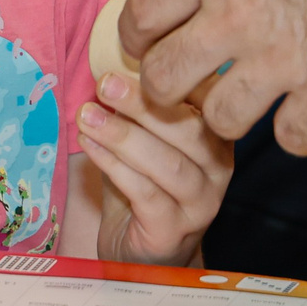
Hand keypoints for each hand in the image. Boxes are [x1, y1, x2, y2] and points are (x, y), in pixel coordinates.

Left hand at [78, 73, 232, 264]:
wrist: (141, 252)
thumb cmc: (142, 184)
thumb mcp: (143, 137)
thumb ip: (135, 106)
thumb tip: (107, 65)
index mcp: (216, 134)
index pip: (209, 97)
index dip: (176, 74)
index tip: (136, 53)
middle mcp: (219, 167)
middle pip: (189, 129)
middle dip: (144, 102)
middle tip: (104, 83)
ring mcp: (201, 202)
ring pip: (168, 162)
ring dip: (122, 135)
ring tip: (87, 115)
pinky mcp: (174, 230)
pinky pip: (145, 193)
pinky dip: (113, 165)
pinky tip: (89, 145)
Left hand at [120, 0, 306, 154]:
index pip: (141, 14)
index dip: (137, 38)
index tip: (144, 47)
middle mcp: (233, 17)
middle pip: (163, 78)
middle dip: (166, 89)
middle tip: (185, 89)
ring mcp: (279, 61)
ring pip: (220, 120)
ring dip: (229, 117)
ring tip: (246, 105)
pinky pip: (292, 140)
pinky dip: (297, 132)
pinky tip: (306, 116)